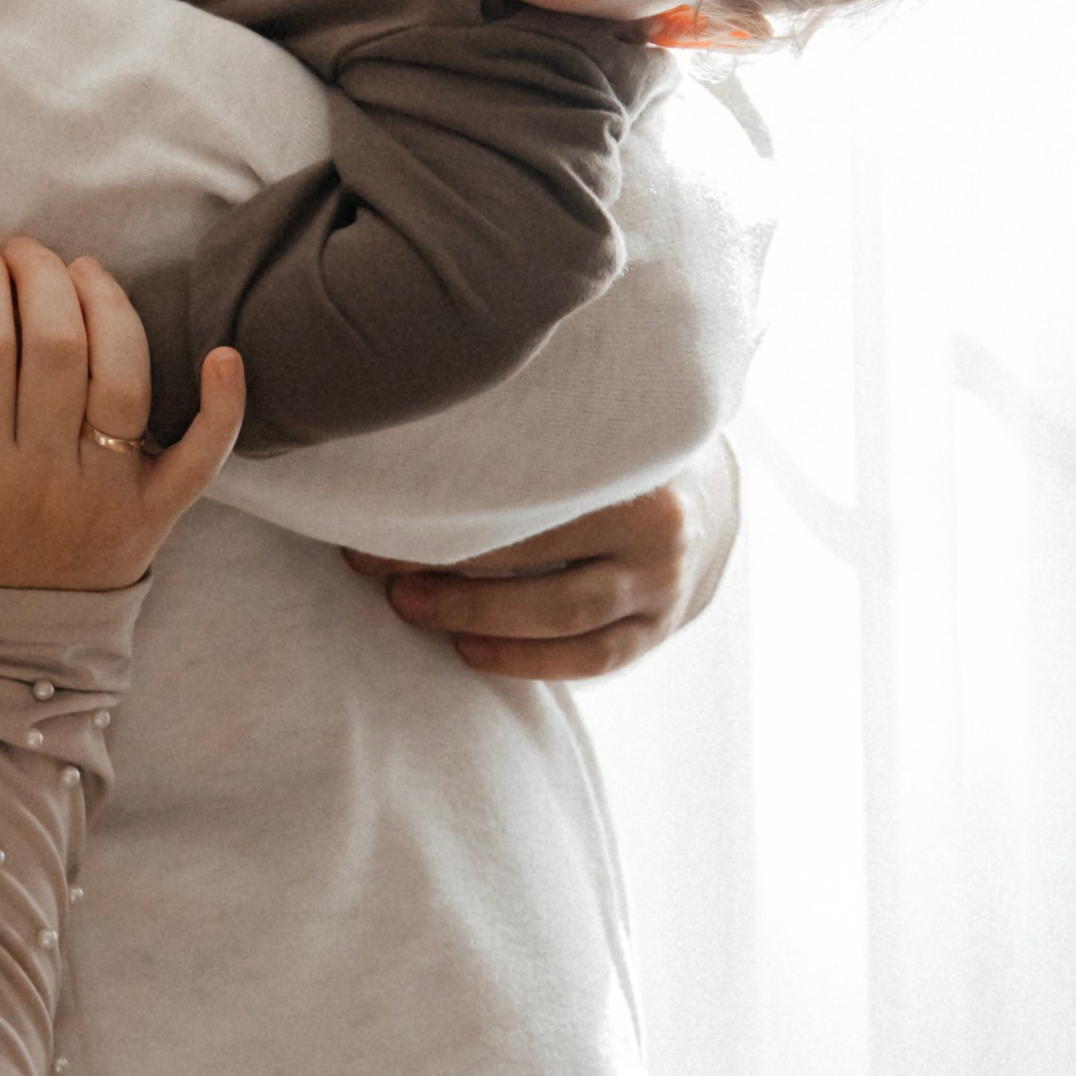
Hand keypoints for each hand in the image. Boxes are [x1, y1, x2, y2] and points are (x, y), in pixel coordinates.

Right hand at [0, 239, 244, 591]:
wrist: (5, 632)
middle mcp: (44, 480)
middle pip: (55, 346)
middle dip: (39, 275)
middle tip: (25, 252)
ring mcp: (108, 495)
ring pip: (122, 378)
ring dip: (108, 305)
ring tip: (83, 270)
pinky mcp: (158, 510)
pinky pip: (202, 458)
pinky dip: (222, 406)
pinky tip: (224, 354)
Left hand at [341, 452, 738, 680]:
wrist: (705, 489)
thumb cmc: (613, 442)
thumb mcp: (586, 416)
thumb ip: (523, 420)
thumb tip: (411, 414)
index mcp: (636, 458)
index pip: (528, 486)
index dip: (445, 499)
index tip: (374, 506)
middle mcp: (660, 526)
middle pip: (539, 553)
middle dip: (446, 561)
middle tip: (371, 559)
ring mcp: (664, 584)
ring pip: (563, 615)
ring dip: (476, 614)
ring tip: (407, 604)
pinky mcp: (659, 628)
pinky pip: (591, 658)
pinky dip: (525, 661)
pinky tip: (468, 650)